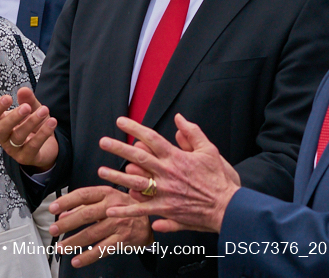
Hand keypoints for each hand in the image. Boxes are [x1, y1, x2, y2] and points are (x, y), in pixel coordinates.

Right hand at [0, 87, 57, 170]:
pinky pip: (33, 146)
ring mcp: (14, 149)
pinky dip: (43, 133)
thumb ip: (28, 100)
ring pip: (18, 136)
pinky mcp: (26, 157)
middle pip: (2, 128)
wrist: (47, 146)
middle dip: (14, 117)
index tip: (8, 98)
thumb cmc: (34, 126)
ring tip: (44, 111)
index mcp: (2, 122)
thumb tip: (23, 90)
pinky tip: (51, 123)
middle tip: (27, 107)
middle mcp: (4, 137)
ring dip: (32, 122)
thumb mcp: (33, 110)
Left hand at [48, 186, 151, 267]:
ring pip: (92, 234)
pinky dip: (87, 256)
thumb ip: (85, 205)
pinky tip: (77, 260)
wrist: (149, 220)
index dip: (67, 201)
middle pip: (86, 215)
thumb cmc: (126, 207)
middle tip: (54, 230)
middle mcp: (113, 207)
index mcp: (107, 193)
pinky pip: (102, 249)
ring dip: (73, 242)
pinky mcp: (122, 239)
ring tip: (61, 247)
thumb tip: (64, 213)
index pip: (83, 195)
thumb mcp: (107, 199)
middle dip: (67, 224)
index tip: (53, 208)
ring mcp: (118, 224)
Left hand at [97, 114, 239, 233]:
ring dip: (117, 177)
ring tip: (101, 170)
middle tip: (103, 141)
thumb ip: (192, 133)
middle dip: (119, 148)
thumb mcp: (209, 150)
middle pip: (138, 158)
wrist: (227, 207)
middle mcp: (167, 174)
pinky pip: (142, 210)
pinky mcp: (165, 210)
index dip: (134, 129)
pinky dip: (126, 209)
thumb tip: (179, 119)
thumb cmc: (219, 179)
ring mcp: (164, 193)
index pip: (151, 138)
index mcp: (176, 157)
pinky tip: (112, 208)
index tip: (121, 122)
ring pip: (135, 183)